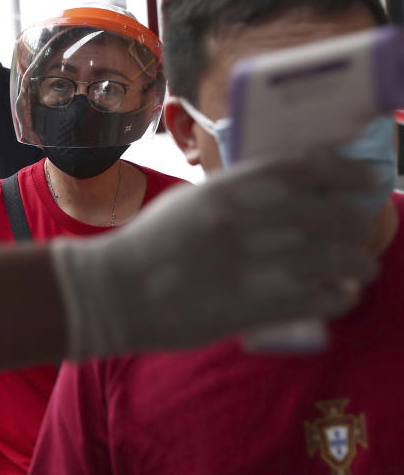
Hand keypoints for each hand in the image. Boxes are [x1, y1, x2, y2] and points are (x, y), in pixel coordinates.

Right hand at [50, 149, 378, 358]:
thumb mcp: (192, 200)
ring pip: (339, 259)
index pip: (305, 168)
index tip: (365, 177)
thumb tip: (291, 186)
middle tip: (356, 225)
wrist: (113, 293)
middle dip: (356, 220)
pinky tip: (338, 291)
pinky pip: (324, 300)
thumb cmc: (149, 244)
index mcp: (226, 191)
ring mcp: (253, 268)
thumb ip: (238, 190)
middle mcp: (246, 224)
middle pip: (333, 214)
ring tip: (356, 264)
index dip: (346, 170)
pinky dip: (342, 295)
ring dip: (358, 260)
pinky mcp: (256, 310)